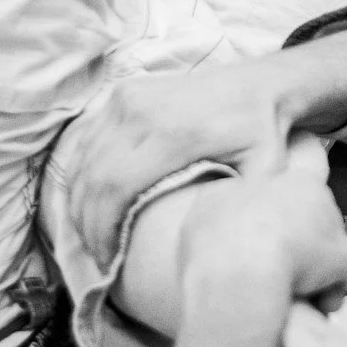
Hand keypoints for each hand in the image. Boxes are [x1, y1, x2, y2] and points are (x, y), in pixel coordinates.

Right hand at [63, 62, 291, 265]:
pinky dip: (81, 171)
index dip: (102, 229)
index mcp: (175, 135)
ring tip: (90, 234)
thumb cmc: (264, 136)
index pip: (116, 187)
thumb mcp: (267, 172)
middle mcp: (143, 111)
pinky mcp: (125, 91)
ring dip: (79, 200)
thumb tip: (220, 247)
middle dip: (87, 223)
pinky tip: (88, 200)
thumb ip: (242, 206)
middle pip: (94, 177)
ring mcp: (130, 97)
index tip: (108, 261)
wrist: (263, 84)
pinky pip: (88, 138)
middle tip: (97, 256)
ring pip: (84, 157)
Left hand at [182, 136, 346, 304]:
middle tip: (292, 258)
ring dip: (249, 228)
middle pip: (276, 192)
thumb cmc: (298, 261)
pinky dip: (220, 242)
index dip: (310, 148)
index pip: (312, 157)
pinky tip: (228, 266)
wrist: (240, 270)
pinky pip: (211, 225)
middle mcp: (265, 181)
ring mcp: (227, 195)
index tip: (303, 136)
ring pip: (241, 206)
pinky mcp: (198, 216)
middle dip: (285, 220)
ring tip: (258, 267)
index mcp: (305, 185)